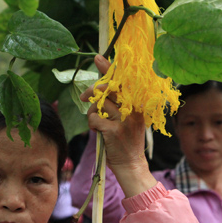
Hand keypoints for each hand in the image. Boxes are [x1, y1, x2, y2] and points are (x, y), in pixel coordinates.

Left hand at [80, 55, 156, 196]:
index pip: (124, 81)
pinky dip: (92, 123)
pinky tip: (98, 131)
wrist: (132, 165)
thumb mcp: (129, 119)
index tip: (98, 57)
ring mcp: (124, 119)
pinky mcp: (114, 131)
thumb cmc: (127, 141)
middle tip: (83, 97)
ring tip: (96, 122)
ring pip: (99, 103)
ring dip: (92, 111)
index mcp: (138, 103)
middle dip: (93, 89)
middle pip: (110, 88)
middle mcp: (133, 108)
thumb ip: (119, 104)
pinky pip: (94, 118)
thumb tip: (100, 89)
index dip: (110, 68)